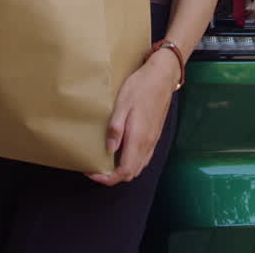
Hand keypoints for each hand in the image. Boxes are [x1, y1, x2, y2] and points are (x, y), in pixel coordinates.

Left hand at [86, 50, 178, 185]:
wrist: (162, 77)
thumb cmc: (140, 87)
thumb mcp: (123, 103)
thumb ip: (116, 128)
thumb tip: (109, 149)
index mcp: (138, 138)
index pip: (124, 171)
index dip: (107, 178)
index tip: (92, 172)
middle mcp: (147, 144)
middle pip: (131, 173)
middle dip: (113, 177)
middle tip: (96, 167)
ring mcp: (153, 141)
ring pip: (138, 167)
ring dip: (123, 170)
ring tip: (106, 161)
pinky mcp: (155, 136)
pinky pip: (143, 158)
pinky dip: (131, 162)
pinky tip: (121, 152)